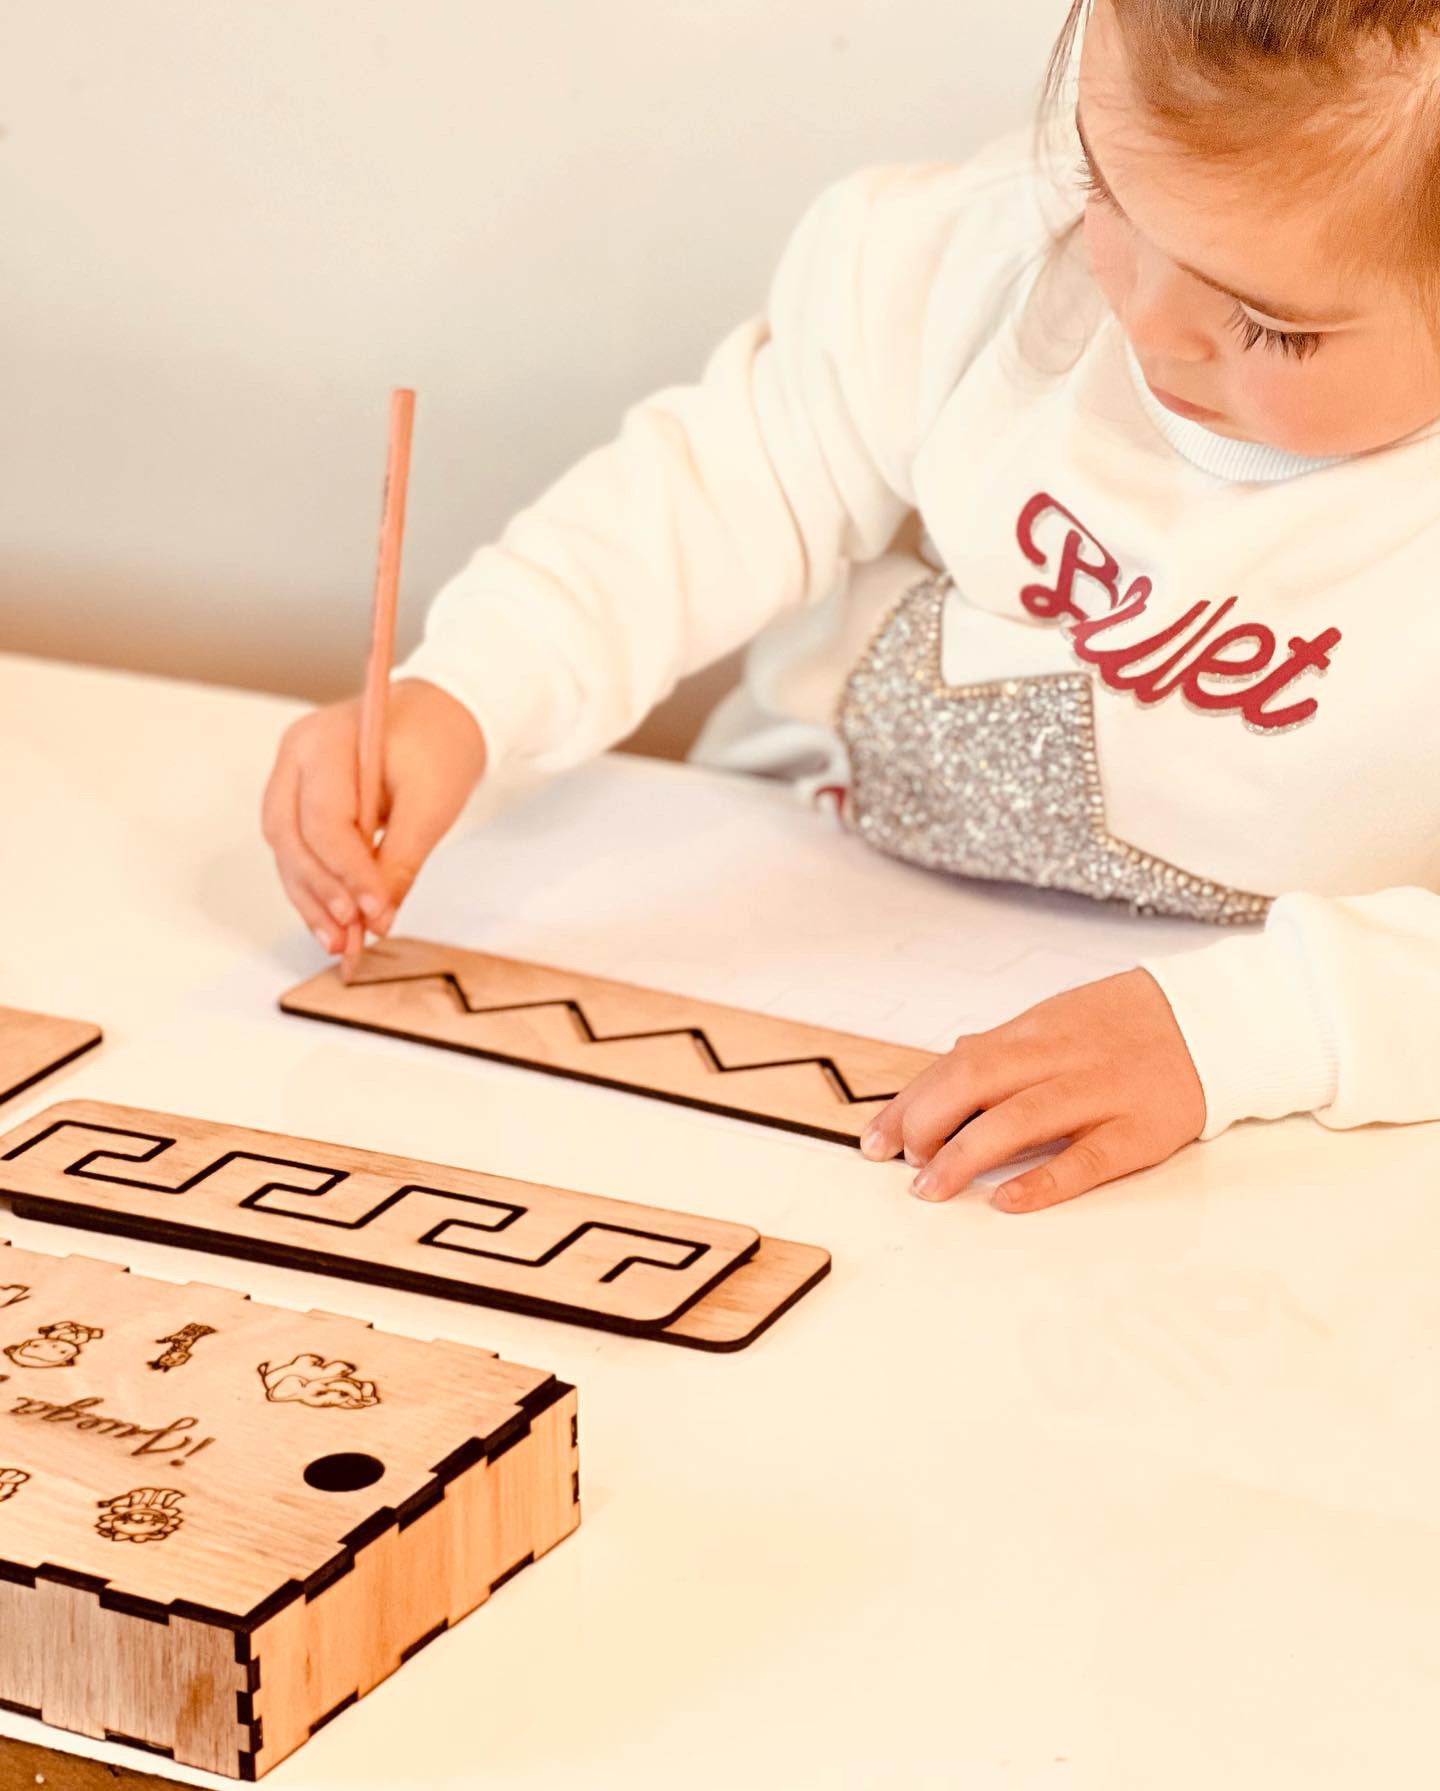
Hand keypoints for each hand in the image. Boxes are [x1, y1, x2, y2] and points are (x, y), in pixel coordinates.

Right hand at [262, 678, 486, 952]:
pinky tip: (332, 924)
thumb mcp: (433, 803)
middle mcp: (296, 754)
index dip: (348, 872)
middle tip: (349, 936)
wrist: (441, 714)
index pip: (324, 818)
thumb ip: (403, 859)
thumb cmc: (439, 745)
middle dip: (320, 892)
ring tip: (338, 943)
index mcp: (326, 739)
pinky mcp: (300, 798)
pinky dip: (314, 887)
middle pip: (291, 836)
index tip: (375, 911)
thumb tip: (378, 918)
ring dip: (310, 899)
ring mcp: (291, 775)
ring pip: (287, 849)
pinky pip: (297, 849)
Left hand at [859, 968, 1204, 1212]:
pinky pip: (1087, 1158)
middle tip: (900, 1162)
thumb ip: (1006, 1046)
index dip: (911, 1102)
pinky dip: (1044, 1180)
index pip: (956, 1063)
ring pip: (1020, 1119)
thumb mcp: (1059, 1020)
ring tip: (931, 1188)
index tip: (876, 1138)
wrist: (1217, 1020)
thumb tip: (952, 1059)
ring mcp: (1101, 1093)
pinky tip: (1008, 1201)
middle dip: (926, 1123)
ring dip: (966, 1155)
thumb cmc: (1127, 1025)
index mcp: (1036, 1030)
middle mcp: (1061, 1057)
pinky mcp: (1140, 1131)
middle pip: (975, 1081)